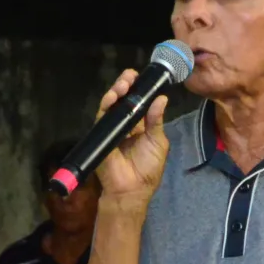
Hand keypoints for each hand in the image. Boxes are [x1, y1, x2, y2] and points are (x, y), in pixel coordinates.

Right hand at [88, 70, 171, 218]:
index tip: (142, 76)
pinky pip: (102, 116)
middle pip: (123, 98)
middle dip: (125, 84)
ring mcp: (112, 127)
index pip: (138, 101)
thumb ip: (156, 120)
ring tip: (123, 84)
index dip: (139, 88)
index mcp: (140, 124)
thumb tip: (161, 98)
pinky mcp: (101, 133)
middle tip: (130, 75)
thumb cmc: (148, 167)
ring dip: (116, 91)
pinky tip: (113, 97)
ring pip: (111, 104)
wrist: (132, 188)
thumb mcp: (158, 141)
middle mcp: (125, 123)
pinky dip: (107, 104)